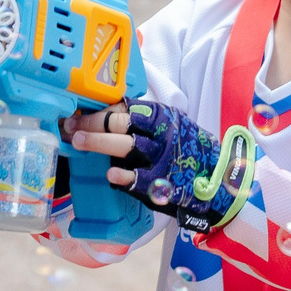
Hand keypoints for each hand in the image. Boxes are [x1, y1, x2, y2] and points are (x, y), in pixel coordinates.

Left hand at [69, 100, 246, 234]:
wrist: (220, 179)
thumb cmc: (187, 150)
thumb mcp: (172, 126)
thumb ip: (143, 121)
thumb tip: (104, 116)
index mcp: (161, 116)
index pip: (124, 107)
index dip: (96, 110)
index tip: (75, 113)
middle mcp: (160, 134)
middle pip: (120, 123)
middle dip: (91, 123)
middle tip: (70, 127)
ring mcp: (161, 158)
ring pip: (125, 146)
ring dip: (98, 143)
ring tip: (78, 142)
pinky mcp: (162, 183)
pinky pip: (138, 178)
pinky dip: (122, 176)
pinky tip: (109, 174)